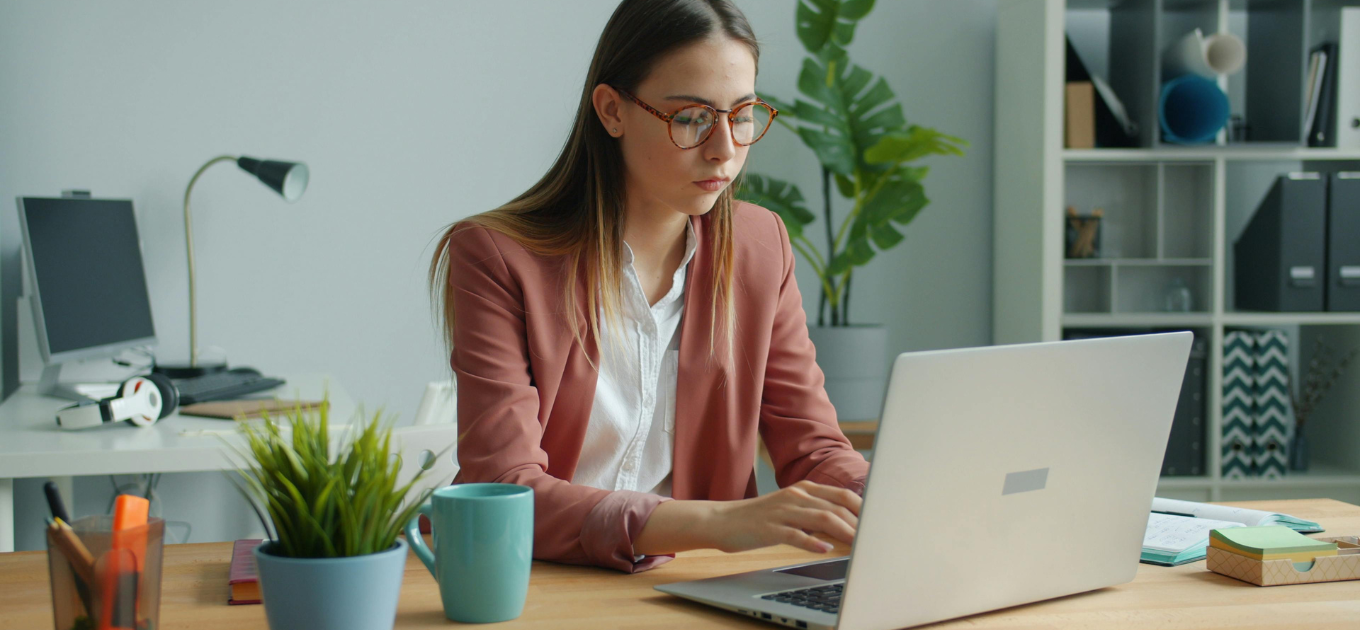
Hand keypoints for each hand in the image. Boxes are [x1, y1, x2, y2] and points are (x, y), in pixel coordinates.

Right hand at [706, 480, 860, 553]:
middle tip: (874, 537)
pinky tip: (825, 549)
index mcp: (803, 489)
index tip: (878, 522)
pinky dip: (813, 542)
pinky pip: (796, 535)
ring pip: (821, 518)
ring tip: (858, 545)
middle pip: (836, 507)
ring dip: (843, 532)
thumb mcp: (790, 508)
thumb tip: (845, 525)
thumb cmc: (760, 518)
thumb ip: (815, 512)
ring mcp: (783, 512)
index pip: (842, 496)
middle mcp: (796, 497)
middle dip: (859, 523)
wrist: (722, 521)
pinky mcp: (770, 529)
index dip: (863, 509)